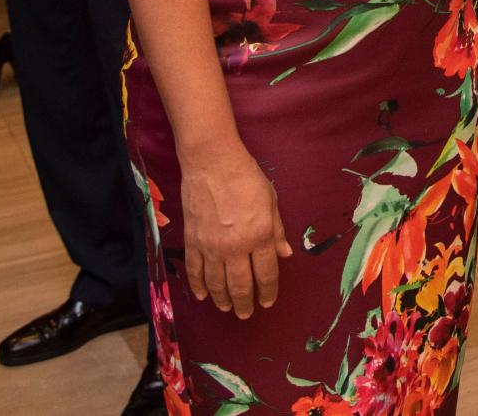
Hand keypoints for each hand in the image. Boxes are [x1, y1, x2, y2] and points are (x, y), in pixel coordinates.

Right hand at [178, 144, 291, 318]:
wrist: (212, 163)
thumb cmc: (246, 178)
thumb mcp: (271, 201)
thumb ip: (277, 230)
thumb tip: (284, 254)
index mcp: (259, 236)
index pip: (266, 274)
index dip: (268, 291)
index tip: (267, 302)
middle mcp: (235, 247)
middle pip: (240, 285)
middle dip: (245, 303)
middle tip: (246, 314)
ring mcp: (211, 247)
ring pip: (216, 283)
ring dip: (222, 299)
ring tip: (227, 308)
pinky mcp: (193, 241)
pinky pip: (195, 270)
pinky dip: (198, 285)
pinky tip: (202, 295)